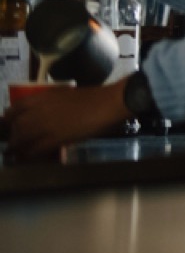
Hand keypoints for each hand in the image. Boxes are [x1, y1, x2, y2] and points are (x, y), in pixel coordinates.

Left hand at [3, 80, 131, 160]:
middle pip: (16, 126)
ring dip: (17, 147)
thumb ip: (50, 103)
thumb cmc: (92, 97)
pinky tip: (27, 158)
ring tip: (15, 153)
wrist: (107, 103)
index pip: (15, 109)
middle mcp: (39, 111)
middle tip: (13, 143)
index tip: (8, 123)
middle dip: (13, 135)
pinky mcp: (54, 139)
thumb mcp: (65, 95)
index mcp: (42, 97)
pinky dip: (28, 155)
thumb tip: (44, 112)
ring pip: (21, 139)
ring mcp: (45, 126)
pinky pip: (35, 149)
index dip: (9, 118)